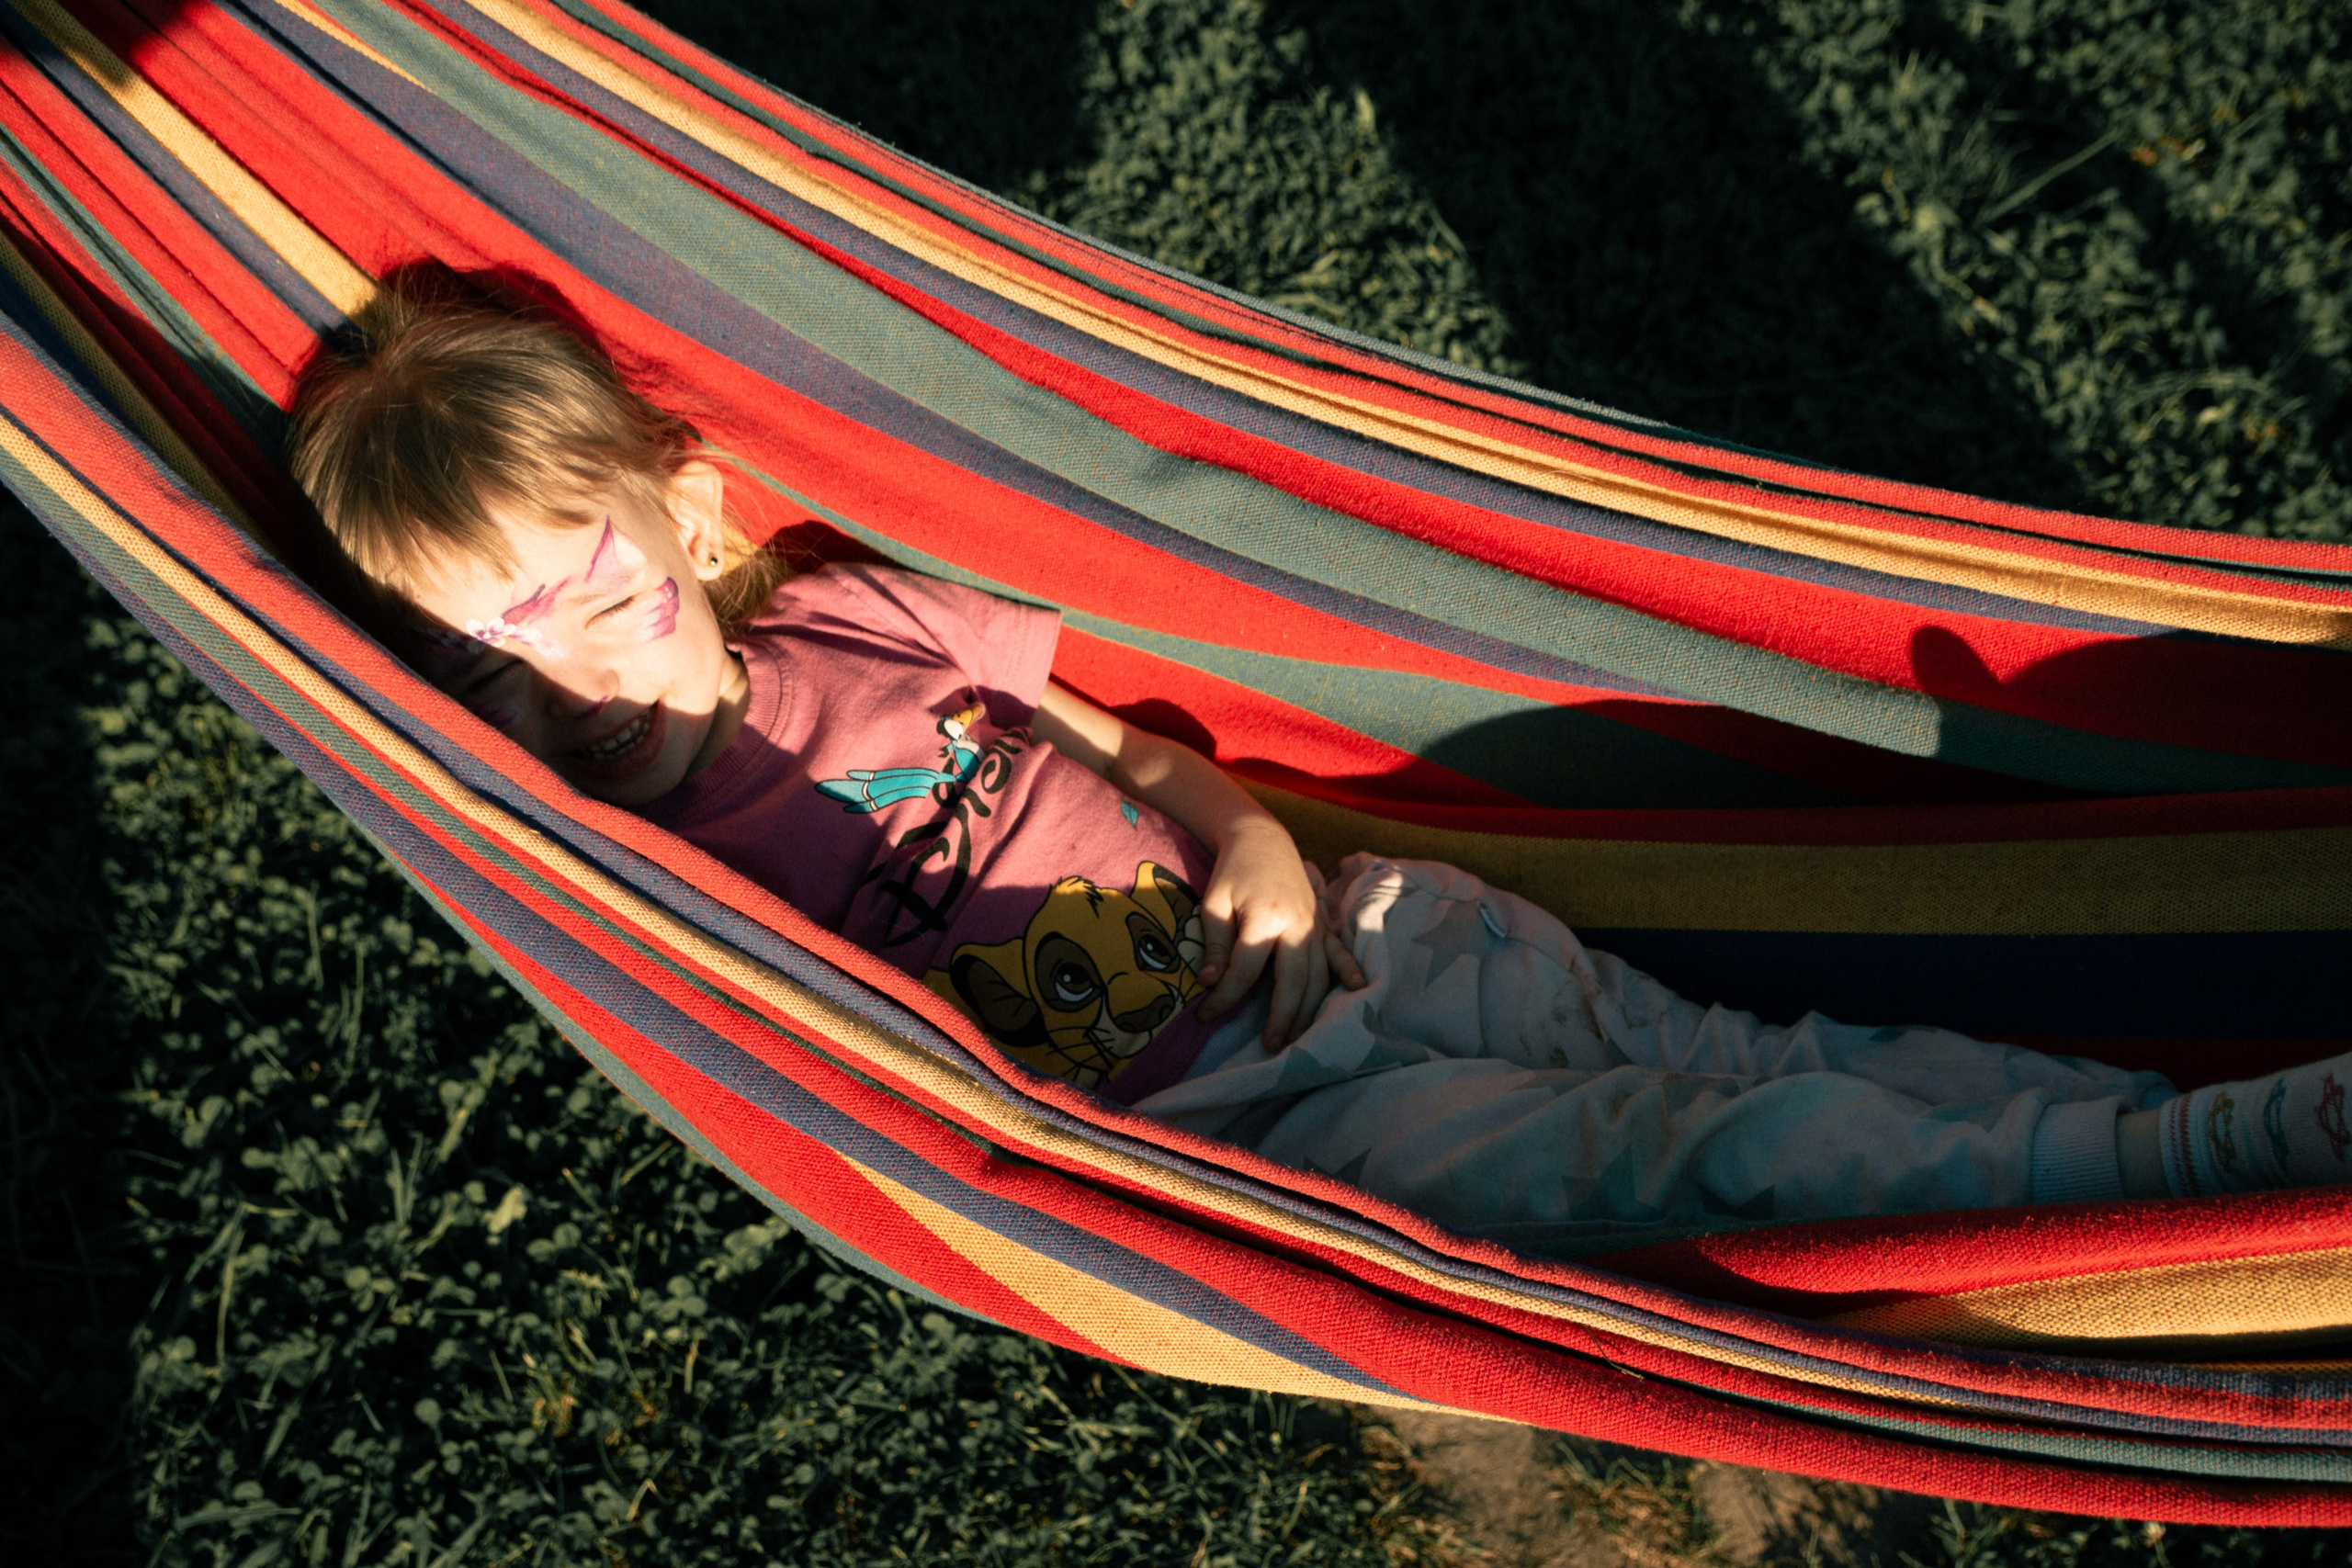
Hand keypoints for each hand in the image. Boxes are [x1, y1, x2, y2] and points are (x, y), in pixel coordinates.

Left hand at [1196, 823, 1366, 1047]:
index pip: (1245, 970)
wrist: (1263, 839)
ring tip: (1296, 1038)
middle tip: (1269, 1046)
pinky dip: (1348, 971)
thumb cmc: (1233, 871)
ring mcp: (1314, 924)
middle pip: (1292, 980)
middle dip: (1281, 1017)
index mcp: (1265, 916)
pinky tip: (1357, 991)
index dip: (1225, 997)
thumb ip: (1215, 944)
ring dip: (1310, 1009)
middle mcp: (1296, 924)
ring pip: (1318, 975)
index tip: (1204, 1016)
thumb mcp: (1214, 902)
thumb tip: (1210, 984)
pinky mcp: (1322, 923)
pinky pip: (1338, 952)